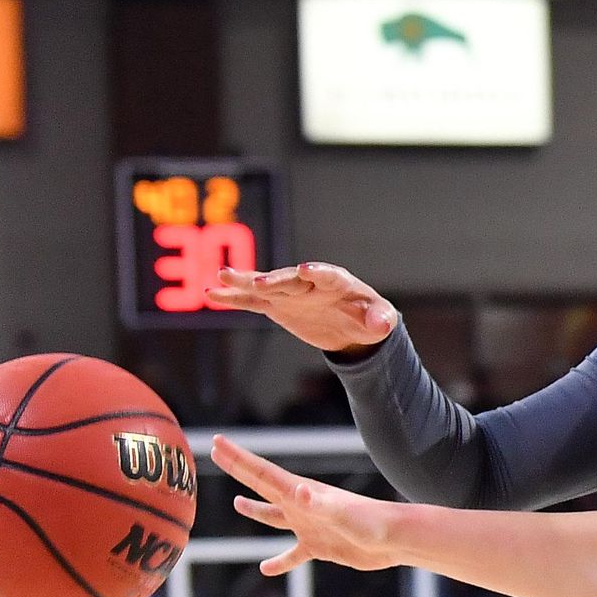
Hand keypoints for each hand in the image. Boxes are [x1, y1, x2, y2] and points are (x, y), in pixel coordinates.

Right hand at [204, 262, 397, 354]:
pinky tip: (213, 294)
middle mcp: (308, 282)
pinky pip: (252, 301)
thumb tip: (383, 324)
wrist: (352, 327)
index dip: (318, 272)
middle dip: (275, 280)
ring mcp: (290, 293)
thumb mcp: (381, 320)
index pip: (327, 275)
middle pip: (290, 279)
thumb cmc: (369, 317)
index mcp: (336, 282)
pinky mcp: (277, 305)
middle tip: (259, 282)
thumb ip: (382, 319)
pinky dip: (234, 298)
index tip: (306, 269)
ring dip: (244, 281)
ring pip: (264, 285)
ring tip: (222, 276)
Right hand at [215, 435, 400, 574]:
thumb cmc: (372, 523)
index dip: (238, 459)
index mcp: (301, 493)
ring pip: (275, 517)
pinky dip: (279, 562)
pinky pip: (293, 555)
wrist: (395, 540)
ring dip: (256, 511)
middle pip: (262, 486)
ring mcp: (310, 526)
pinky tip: (265, 569)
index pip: (262, 473)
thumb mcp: (341, 513)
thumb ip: (318, 504)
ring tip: (237, 504)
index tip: (217, 442)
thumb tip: (297, 491)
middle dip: (239, 470)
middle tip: (218, 454)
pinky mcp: (320, 546)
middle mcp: (302, 506)